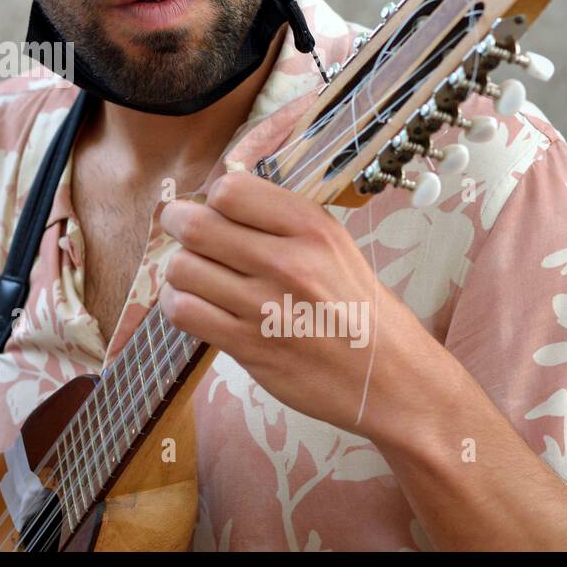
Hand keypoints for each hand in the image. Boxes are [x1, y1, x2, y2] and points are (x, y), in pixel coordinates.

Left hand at [157, 169, 440, 443]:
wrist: (388, 377)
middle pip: (195, 226)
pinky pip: (184, 311)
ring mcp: (265, 307)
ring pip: (182, 268)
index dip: (212, 198)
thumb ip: (276, 219)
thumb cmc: (355, 305)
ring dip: (179, 269)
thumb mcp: (331, 243)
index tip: (215, 210)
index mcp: (310, 227)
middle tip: (183, 230)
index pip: (229, 190)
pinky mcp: (249, 346)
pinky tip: (194, 303)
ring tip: (195, 273)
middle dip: (179, 224)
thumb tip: (212, 200)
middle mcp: (287, 262)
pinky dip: (177, 303)